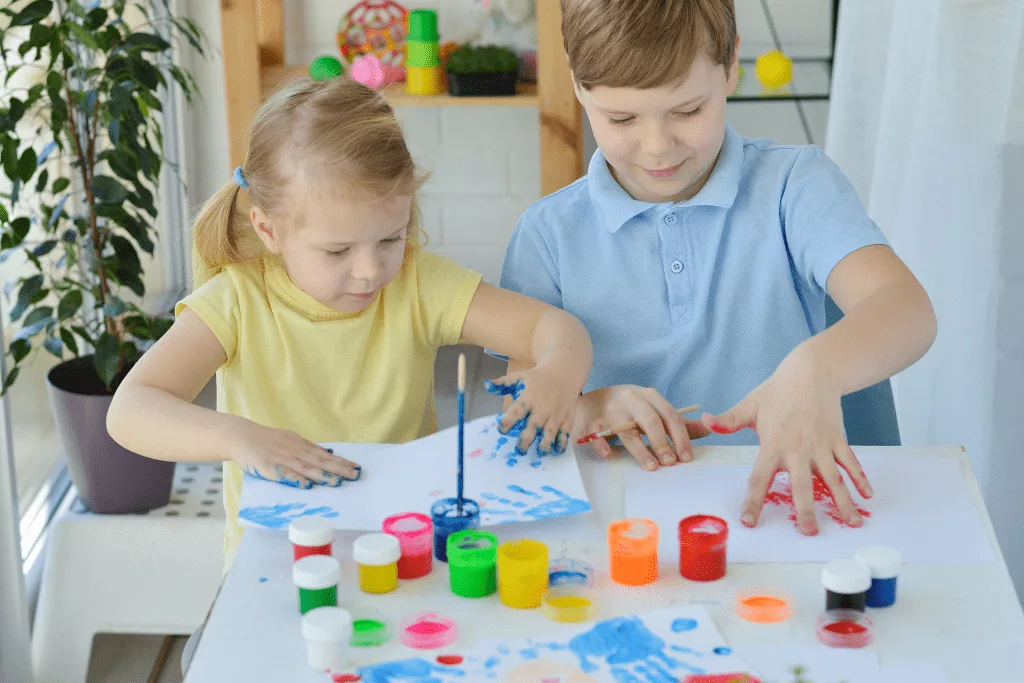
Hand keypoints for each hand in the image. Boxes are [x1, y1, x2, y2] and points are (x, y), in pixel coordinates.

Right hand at [230, 421, 360, 488]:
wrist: (241, 436)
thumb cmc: (266, 440)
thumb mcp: (290, 440)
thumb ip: (307, 448)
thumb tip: (327, 454)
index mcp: (300, 444)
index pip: (325, 455)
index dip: (341, 461)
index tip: (356, 467)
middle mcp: (295, 450)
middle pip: (320, 461)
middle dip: (339, 469)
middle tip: (355, 475)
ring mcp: (283, 459)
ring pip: (306, 468)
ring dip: (323, 476)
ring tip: (338, 482)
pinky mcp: (269, 468)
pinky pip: (285, 475)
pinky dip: (297, 480)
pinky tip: (307, 486)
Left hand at [485, 362, 581, 455]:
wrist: (563, 373)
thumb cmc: (536, 379)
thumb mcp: (518, 377)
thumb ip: (502, 384)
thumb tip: (486, 385)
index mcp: (528, 398)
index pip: (517, 410)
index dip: (509, 420)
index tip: (502, 429)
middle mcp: (542, 408)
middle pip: (534, 424)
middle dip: (527, 438)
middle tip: (520, 450)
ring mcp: (555, 414)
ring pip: (550, 430)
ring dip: (546, 442)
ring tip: (540, 453)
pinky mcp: (567, 418)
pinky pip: (565, 432)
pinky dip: (562, 442)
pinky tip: (557, 451)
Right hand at [572, 385, 710, 470]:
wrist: (594, 400)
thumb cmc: (630, 409)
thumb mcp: (654, 409)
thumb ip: (678, 422)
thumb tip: (708, 430)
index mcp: (649, 396)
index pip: (670, 415)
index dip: (680, 437)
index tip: (686, 458)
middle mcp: (631, 399)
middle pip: (650, 421)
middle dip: (662, 443)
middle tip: (670, 462)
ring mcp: (610, 409)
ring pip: (625, 430)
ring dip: (639, 449)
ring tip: (650, 466)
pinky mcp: (591, 419)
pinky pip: (596, 432)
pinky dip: (601, 443)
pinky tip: (609, 455)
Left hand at [702, 350, 873, 534]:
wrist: (811, 371)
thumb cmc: (777, 390)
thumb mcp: (749, 405)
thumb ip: (728, 420)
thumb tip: (704, 421)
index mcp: (772, 444)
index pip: (759, 478)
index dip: (753, 501)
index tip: (749, 522)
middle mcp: (798, 449)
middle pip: (802, 485)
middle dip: (806, 510)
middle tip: (809, 532)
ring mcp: (821, 445)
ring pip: (833, 479)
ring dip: (843, 502)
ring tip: (852, 523)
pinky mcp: (838, 439)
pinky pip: (850, 462)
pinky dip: (860, 478)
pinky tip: (868, 496)